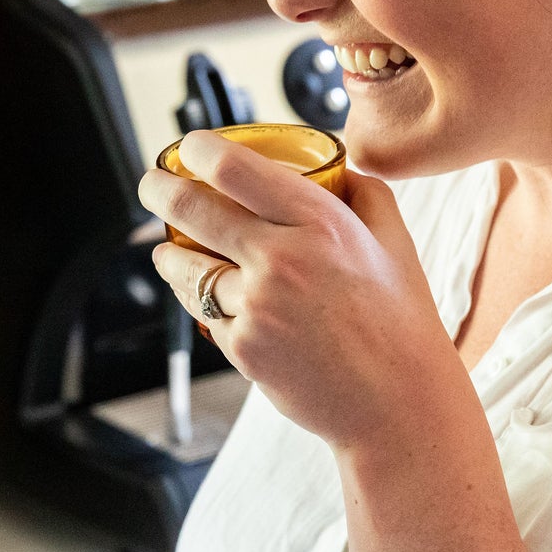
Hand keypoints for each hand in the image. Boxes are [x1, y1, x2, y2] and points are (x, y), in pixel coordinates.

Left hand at [138, 130, 467, 453]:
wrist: (398, 404)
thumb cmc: (400, 321)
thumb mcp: (396, 240)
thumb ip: (364, 193)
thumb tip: (337, 169)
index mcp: (319, 222)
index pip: (232, 167)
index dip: (196, 149)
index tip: (188, 148)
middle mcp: (280, 259)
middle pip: (190, 209)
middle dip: (158, 189)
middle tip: (151, 185)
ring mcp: (256, 306)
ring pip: (185, 266)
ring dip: (168, 253)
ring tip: (167, 249)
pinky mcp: (241, 348)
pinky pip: (202, 312)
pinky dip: (197, 298)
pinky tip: (200, 292)